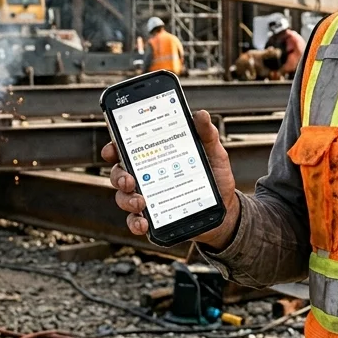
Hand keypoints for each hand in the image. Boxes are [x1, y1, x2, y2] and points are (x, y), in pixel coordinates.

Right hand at [100, 109, 239, 247]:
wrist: (225, 209)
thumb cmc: (215, 177)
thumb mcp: (214, 153)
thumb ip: (206, 135)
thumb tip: (201, 114)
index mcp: (155, 157)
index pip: (127, 149)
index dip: (114, 147)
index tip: (112, 149)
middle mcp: (146, 177)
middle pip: (120, 173)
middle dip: (119, 176)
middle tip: (129, 180)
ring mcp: (147, 198)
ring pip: (123, 197)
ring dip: (127, 200)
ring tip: (141, 202)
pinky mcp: (153, 218)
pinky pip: (135, 222)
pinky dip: (135, 223)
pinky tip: (144, 223)